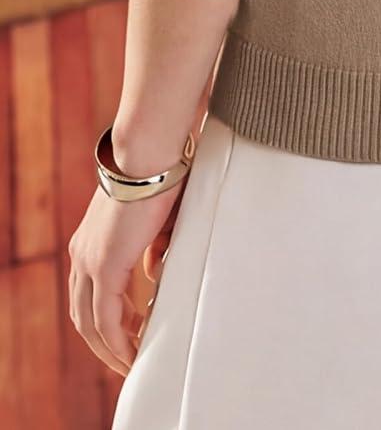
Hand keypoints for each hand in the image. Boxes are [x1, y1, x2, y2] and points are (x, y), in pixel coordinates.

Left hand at [67, 176, 187, 374]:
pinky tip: (133, 352)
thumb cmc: (162, 177)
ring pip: (90, 323)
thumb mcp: (158, 221)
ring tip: (132, 362)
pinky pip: (107, 320)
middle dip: (104, 342)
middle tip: (128, 356)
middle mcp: (82, 254)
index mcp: (90, 241)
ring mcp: (90, 261)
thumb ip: (153, 249)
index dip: (104, 318)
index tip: (129, 333)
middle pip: (82, 314)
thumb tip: (152, 274)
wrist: (151, 154)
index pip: (87, 293)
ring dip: (110, 348)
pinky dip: (118, 342)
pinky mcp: (105, 267)